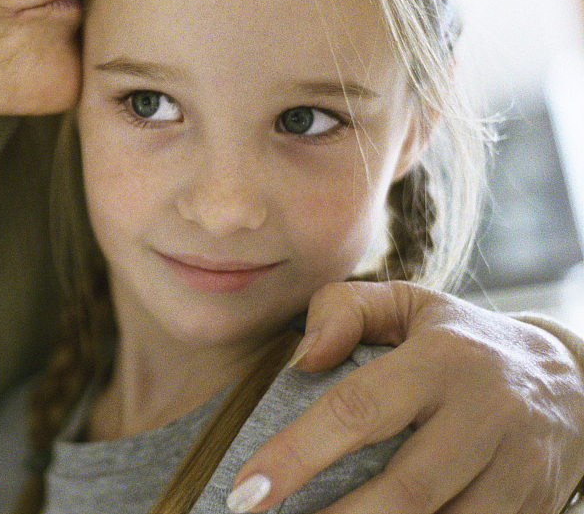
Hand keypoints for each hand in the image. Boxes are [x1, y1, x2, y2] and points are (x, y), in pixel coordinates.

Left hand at [227, 281, 583, 512]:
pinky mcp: (536, 507)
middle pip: (405, 489)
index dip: (296, 455)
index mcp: (441, 359)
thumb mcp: (406, 304)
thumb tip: (301, 357)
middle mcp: (485, 414)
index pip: (357, 410)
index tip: (247, 490)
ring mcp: (518, 468)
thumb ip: (343, 310)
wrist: (572, 380)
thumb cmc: (459, 342)